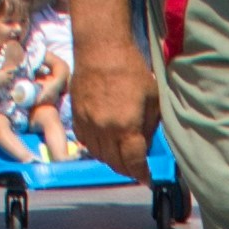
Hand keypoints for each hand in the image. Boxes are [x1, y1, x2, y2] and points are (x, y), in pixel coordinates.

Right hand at [69, 46, 159, 175]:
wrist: (101, 50)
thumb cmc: (131, 70)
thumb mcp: (152, 98)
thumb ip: (149, 125)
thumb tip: (145, 143)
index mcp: (126, 127)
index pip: (134, 162)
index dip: (141, 174)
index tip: (147, 178)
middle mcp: (104, 130)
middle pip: (115, 163)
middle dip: (127, 169)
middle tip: (136, 168)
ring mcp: (88, 124)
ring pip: (98, 155)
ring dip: (111, 160)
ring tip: (121, 156)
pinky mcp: (76, 116)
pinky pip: (85, 142)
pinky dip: (96, 147)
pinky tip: (104, 143)